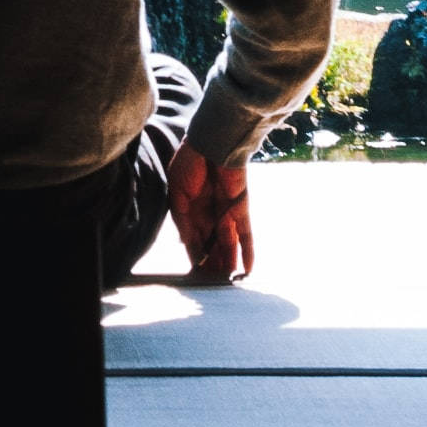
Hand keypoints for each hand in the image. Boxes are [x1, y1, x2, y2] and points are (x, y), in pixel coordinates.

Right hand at [167, 146, 253, 284]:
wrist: (210, 142)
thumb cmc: (189, 163)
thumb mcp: (177, 196)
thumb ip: (183, 222)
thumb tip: (187, 246)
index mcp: (192, 209)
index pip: (195, 239)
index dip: (196, 256)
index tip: (196, 274)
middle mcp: (210, 212)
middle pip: (213, 244)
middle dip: (214, 263)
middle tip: (214, 284)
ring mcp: (226, 211)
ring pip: (229, 243)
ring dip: (229, 261)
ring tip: (228, 281)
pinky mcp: (241, 208)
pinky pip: (246, 233)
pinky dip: (248, 250)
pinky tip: (249, 268)